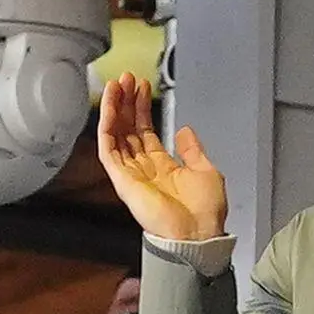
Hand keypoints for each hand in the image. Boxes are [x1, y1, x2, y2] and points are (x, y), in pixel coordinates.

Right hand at [94, 73, 227, 241]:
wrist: (198, 234)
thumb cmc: (204, 212)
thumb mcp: (206, 170)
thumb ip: (193, 149)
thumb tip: (184, 131)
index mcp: (163, 168)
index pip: (145, 131)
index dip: (142, 109)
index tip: (142, 87)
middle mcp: (144, 169)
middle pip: (128, 129)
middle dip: (126, 102)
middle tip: (126, 78)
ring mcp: (131, 174)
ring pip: (115, 134)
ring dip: (114, 108)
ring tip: (116, 83)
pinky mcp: (122, 180)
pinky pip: (108, 148)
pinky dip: (107, 125)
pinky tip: (109, 105)